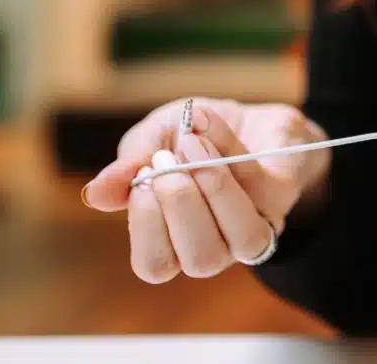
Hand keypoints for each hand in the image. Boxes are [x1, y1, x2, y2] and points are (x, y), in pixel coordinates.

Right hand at [82, 97, 330, 282]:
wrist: (250, 113)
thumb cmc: (194, 135)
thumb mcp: (152, 139)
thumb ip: (127, 167)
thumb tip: (94, 196)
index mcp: (175, 238)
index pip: (155, 265)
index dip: (146, 229)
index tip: (140, 181)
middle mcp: (217, 243)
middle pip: (199, 259)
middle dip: (180, 206)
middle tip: (165, 160)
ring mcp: (254, 222)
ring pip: (242, 238)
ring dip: (213, 187)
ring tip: (191, 144)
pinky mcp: (282, 196)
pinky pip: (262, 189)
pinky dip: (232, 153)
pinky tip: (209, 124)